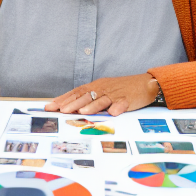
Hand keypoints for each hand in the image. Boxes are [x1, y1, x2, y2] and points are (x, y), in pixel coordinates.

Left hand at [46, 73, 160, 115]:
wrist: (146, 83)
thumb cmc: (122, 89)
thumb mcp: (104, 92)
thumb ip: (90, 100)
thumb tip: (72, 109)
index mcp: (96, 86)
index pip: (76, 92)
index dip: (63, 99)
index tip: (50, 106)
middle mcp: (103, 88)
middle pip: (85, 95)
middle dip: (72, 103)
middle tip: (61, 111)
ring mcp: (115, 93)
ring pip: (102, 99)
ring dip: (92, 106)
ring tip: (82, 112)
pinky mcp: (128, 98)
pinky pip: (122, 103)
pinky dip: (117, 107)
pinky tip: (113, 112)